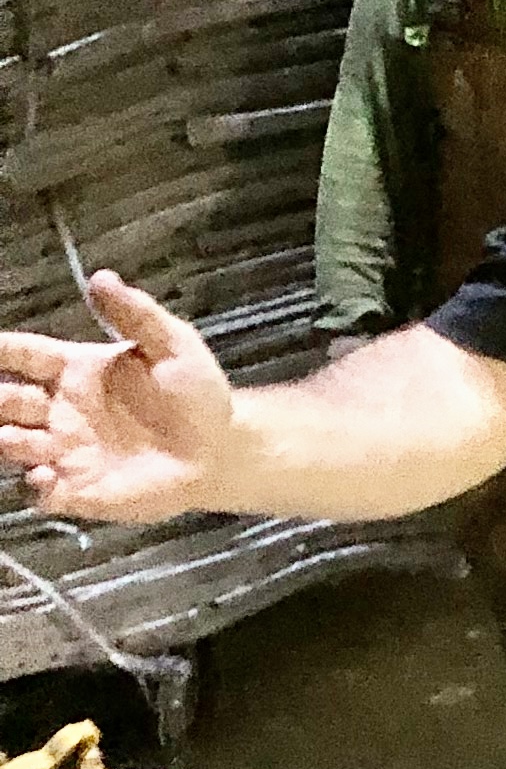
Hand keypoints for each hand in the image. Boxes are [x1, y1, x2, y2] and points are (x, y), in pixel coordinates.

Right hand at [0, 276, 237, 522]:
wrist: (220, 449)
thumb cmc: (195, 394)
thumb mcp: (174, 346)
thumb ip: (136, 314)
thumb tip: (101, 276)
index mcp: (77, 371)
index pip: (25, 356)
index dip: (2, 349)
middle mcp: (61, 411)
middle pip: (7, 401)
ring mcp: (67, 452)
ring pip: (14, 444)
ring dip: (6, 441)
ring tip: (10, 437)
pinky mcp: (80, 490)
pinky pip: (42, 492)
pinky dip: (35, 486)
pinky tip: (44, 476)